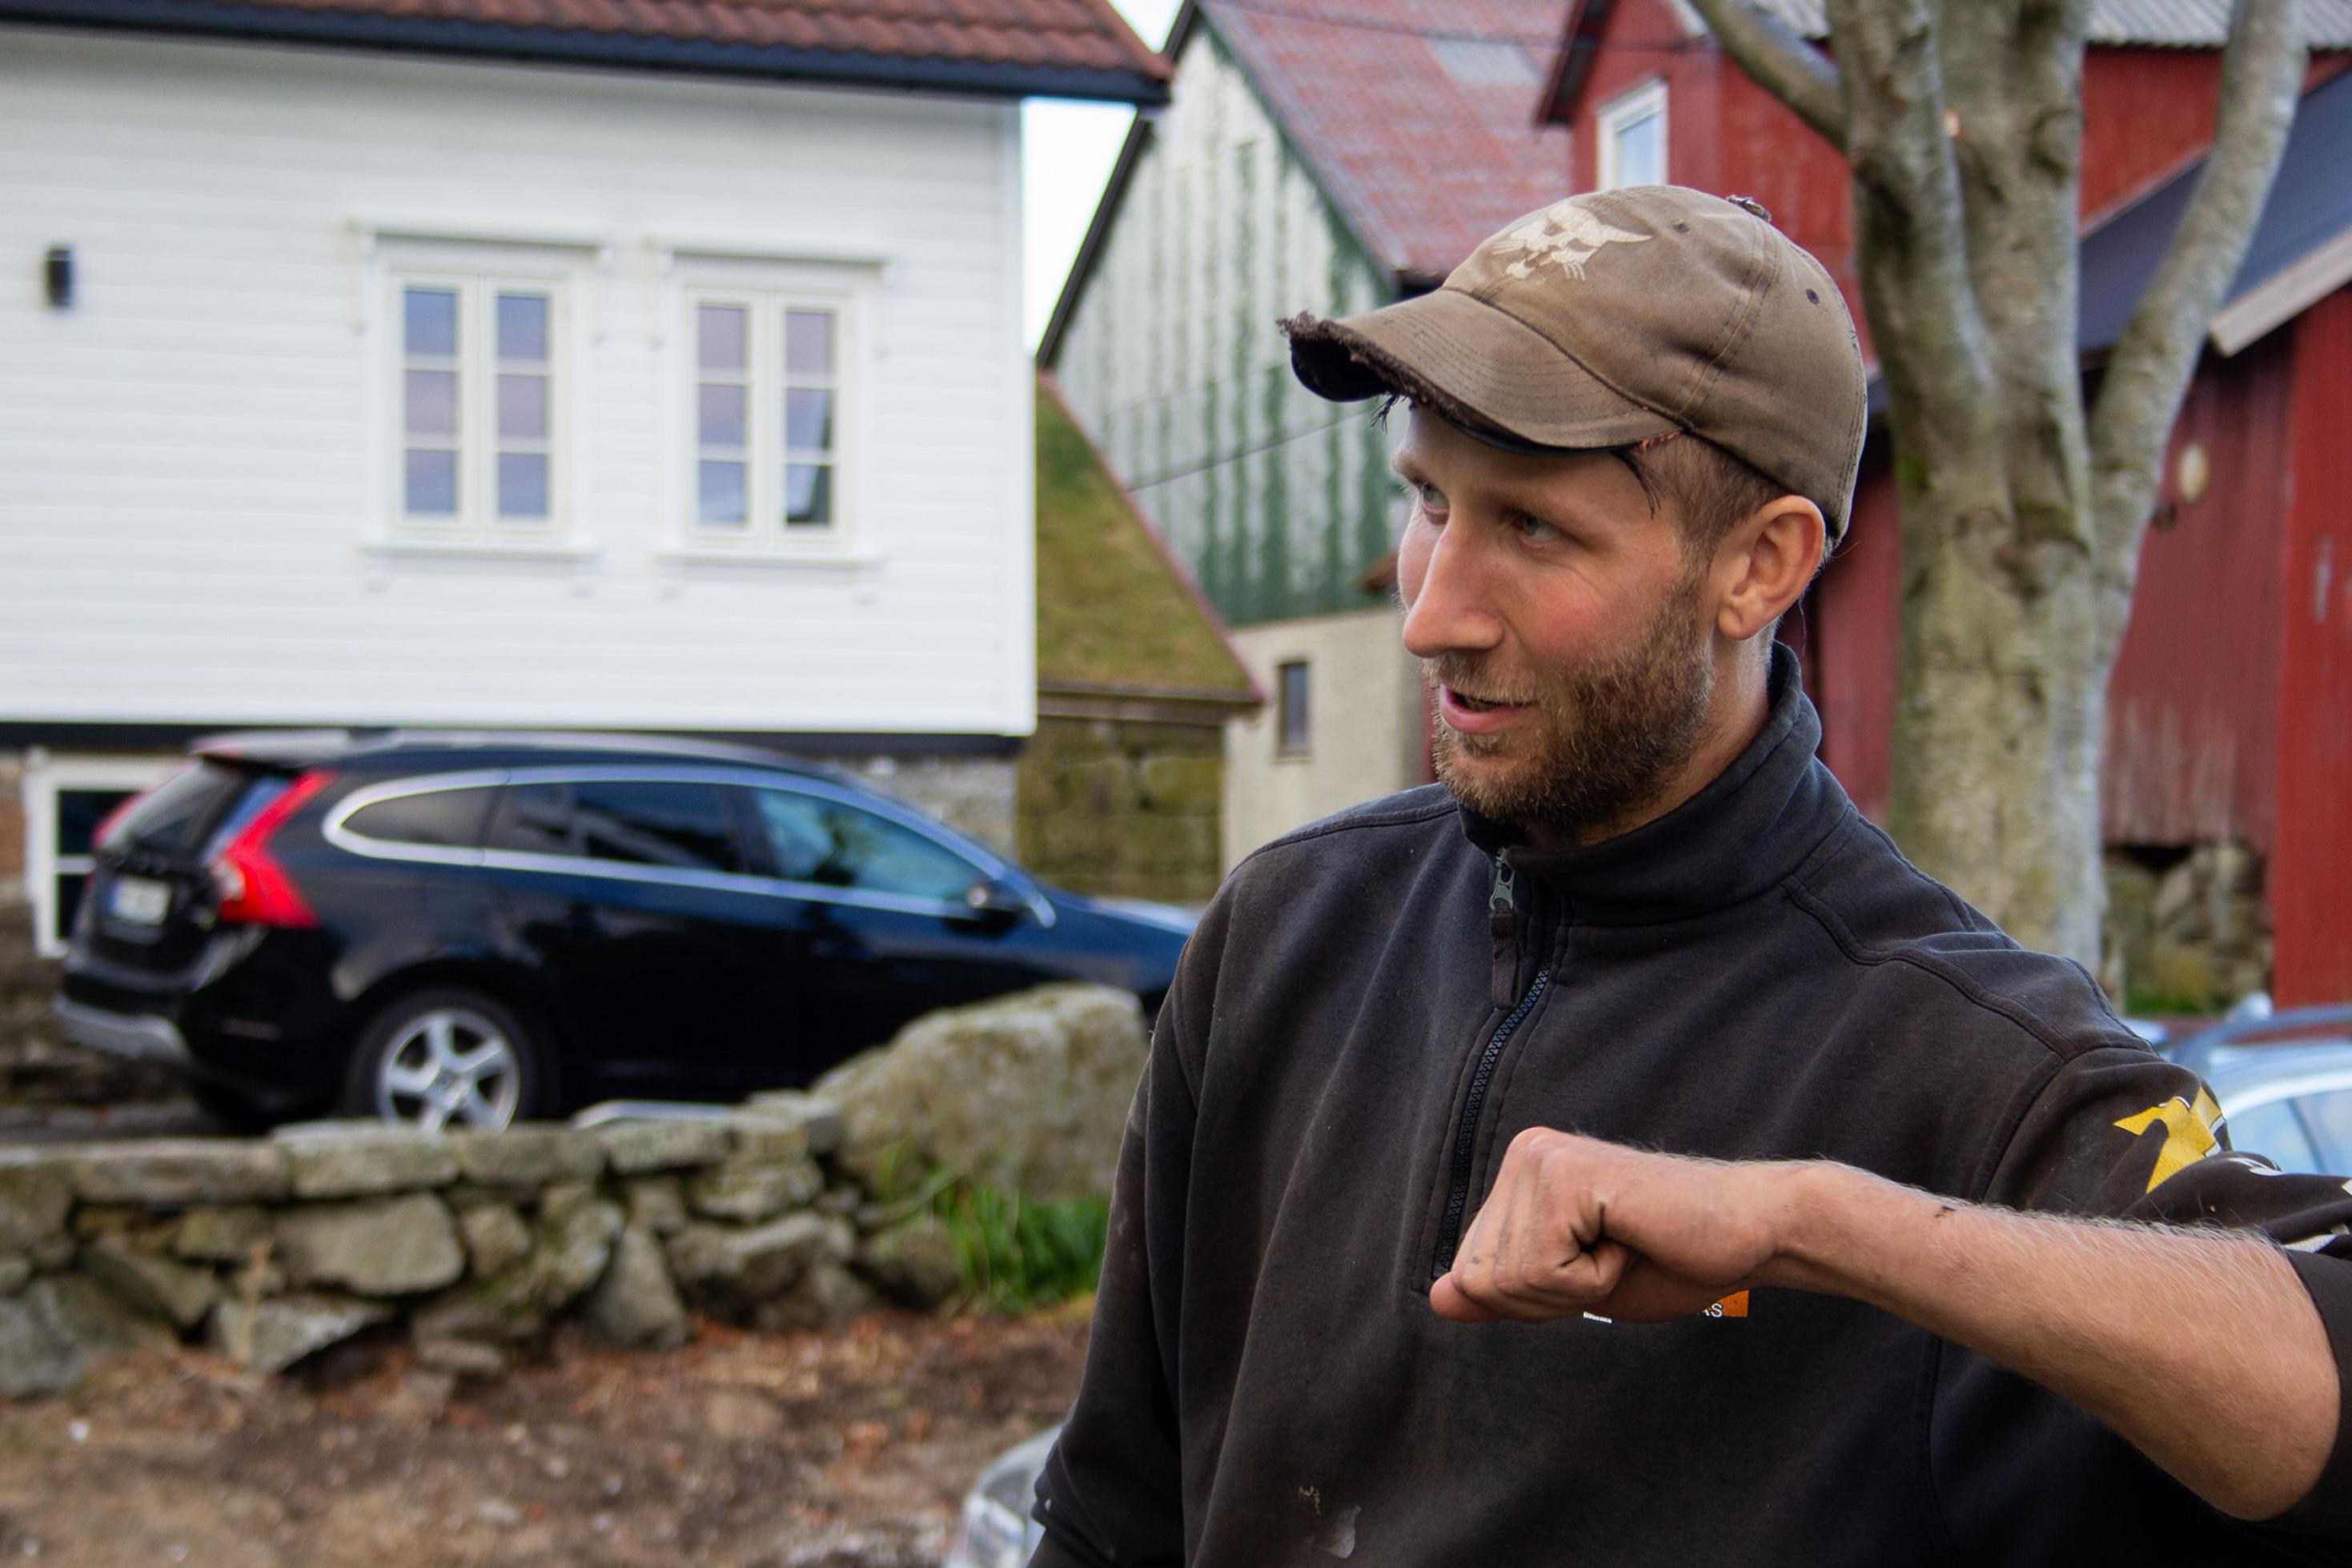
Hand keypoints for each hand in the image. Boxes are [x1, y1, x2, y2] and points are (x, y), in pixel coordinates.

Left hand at [1428, 1130, 1797, 1323]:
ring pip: (1509, 1279)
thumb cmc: (1670, 1259)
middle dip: (1550, 1297)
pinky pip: (1545, 1269)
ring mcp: (1541, 1159)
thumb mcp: (1571, 1289)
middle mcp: (1523, 1156)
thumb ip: (1505, 1292)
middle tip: (1614, 1257)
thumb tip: (1438, 1298)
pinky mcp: (1567, 1175)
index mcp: (1519, 1176)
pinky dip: (1594, 1279)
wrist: (1749, 1235)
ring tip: (1624, 1246)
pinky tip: (1630, 1240)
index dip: (1534, 1299)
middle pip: (1482, 1278)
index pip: (1473, 1273)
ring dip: (1576, 1288)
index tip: (1594, 1266)